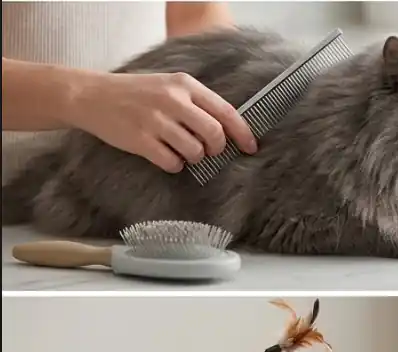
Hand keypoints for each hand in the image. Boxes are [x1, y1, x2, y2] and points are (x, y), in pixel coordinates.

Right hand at [67, 72, 256, 172]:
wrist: (91, 95)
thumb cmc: (137, 93)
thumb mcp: (169, 86)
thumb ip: (197, 102)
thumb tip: (230, 129)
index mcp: (185, 84)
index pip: (226, 112)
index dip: (242, 133)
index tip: (251, 148)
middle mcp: (172, 100)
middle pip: (214, 135)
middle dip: (215, 148)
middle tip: (206, 150)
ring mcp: (155, 120)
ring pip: (195, 152)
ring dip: (193, 158)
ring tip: (181, 150)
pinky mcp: (140, 140)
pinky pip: (172, 163)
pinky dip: (174, 165)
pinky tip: (165, 155)